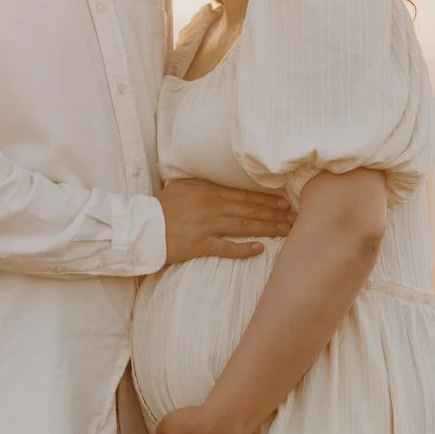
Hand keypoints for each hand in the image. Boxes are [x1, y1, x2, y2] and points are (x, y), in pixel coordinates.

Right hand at [158, 178, 292, 265]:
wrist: (141, 227)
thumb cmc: (160, 207)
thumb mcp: (182, 187)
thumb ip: (203, 184)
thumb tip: (224, 184)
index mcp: (207, 190)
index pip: (244, 194)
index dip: (266, 199)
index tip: (284, 202)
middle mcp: (210, 205)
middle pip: (249, 209)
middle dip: (274, 213)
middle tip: (293, 217)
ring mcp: (206, 225)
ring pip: (244, 226)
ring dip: (267, 228)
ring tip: (285, 231)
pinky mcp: (199, 244)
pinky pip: (226, 247)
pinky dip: (244, 248)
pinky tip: (260, 249)